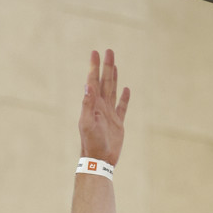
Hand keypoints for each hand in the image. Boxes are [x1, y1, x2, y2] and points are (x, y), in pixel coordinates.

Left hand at [79, 49, 129, 165]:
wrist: (99, 161)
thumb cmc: (91, 143)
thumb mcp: (87, 123)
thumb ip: (87, 104)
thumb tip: (88, 86)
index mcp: (92, 105)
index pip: (93, 82)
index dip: (94, 67)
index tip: (95, 53)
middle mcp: (100, 107)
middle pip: (104, 82)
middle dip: (106, 67)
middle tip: (108, 51)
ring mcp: (109, 114)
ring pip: (112, 91)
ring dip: (114, 77)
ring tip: (114, 64)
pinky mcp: (118, 123)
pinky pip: (122, 107)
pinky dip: (124, 98)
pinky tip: (125, 89)